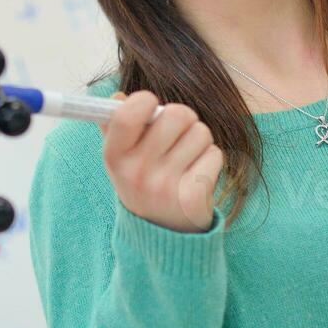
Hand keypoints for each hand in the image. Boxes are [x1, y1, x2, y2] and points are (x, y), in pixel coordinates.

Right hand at [103, 91, 222, 232]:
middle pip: (176, 114)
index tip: (151, 106)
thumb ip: (115, 125)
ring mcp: (165, 186)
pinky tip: (196, 172)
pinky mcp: (192, 196)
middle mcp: (136, 172)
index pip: (127, 115)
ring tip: (186, 156)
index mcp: (113, 156)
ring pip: (200, 133)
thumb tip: (119, 96)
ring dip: (198, 140)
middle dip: (184, 117)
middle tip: (178, 130)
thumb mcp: (120, 157)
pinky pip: (214, 154)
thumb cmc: (142, 180)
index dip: (145, 101)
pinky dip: (210, 159)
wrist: (162, 232)